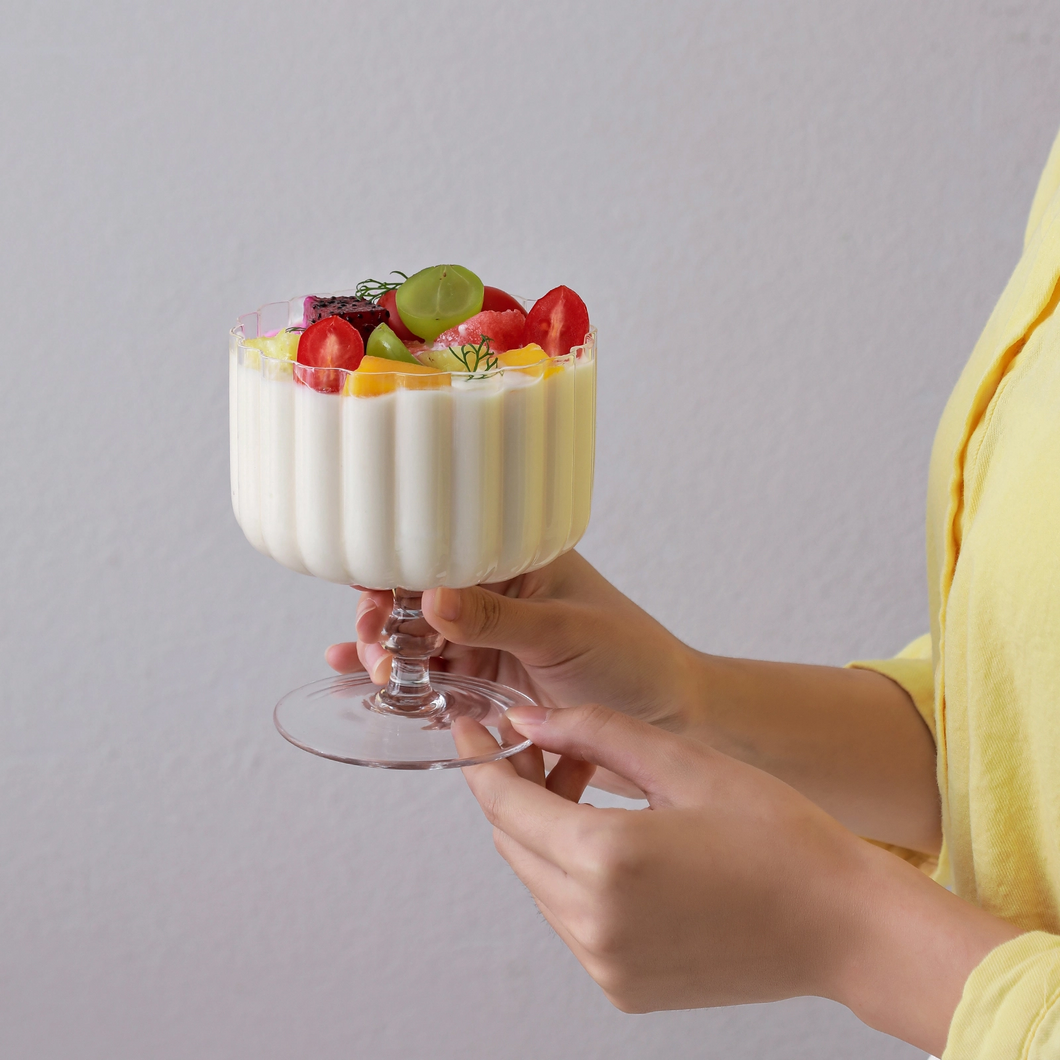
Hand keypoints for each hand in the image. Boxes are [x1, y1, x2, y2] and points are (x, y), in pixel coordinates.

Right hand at [326, 550, 702, 750]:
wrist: (672, 721)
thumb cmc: (635, 660)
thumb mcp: (563, 633)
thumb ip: (496, 619)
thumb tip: (429, 596)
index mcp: (519, 560)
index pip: (445, 551)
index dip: (400, 568)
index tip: (370, 591)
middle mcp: (499, 597)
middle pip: (421, 598)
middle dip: (386, 616)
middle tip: (373, 643)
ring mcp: (492, 640)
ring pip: (423, 641)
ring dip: (390, 652)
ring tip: (375, 669)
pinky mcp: (492, 683)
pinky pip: (439, 680)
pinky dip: (407, 682)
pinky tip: (374, 685)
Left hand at [455, 703, 1020, 1053]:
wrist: (844, 927)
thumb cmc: (778, 836)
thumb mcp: (683, 763)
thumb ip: (592, 734)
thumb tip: (526, 720)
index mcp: (605, 861)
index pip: (504, 805)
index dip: (481, 761)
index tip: (472, 728)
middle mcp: (593, 924)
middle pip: (514, 843)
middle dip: (514, 790)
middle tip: (541, 746)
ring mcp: (606, 964)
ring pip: (538, 880)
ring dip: (544, 832)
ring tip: (585, 787)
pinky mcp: (623, 987)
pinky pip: (570, 918)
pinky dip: (572, 875)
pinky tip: (613, 842)